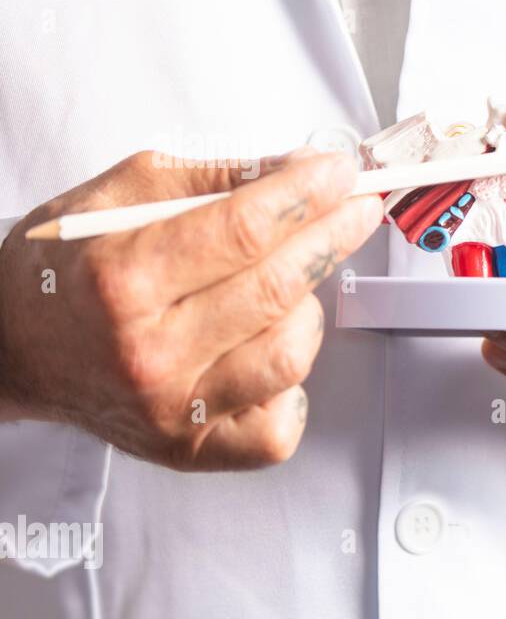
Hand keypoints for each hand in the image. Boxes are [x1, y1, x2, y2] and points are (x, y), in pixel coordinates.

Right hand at [0, 148, 381, 469]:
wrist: (13, 351)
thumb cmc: (64, 272)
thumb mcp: (116, 196)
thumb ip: (210, 175)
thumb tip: (298, 168)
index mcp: (121, 280)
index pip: (242, 231)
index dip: (305, 195)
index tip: (340, 172)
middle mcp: (147, 353)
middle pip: (275, 289)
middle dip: (332, 237)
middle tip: (357, 207)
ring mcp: (174, 410)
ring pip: (290, 354)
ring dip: (308, 306)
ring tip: (290, 282)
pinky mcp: (193, 451)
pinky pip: (280, 422)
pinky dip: (293, 382)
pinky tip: (268, 348)